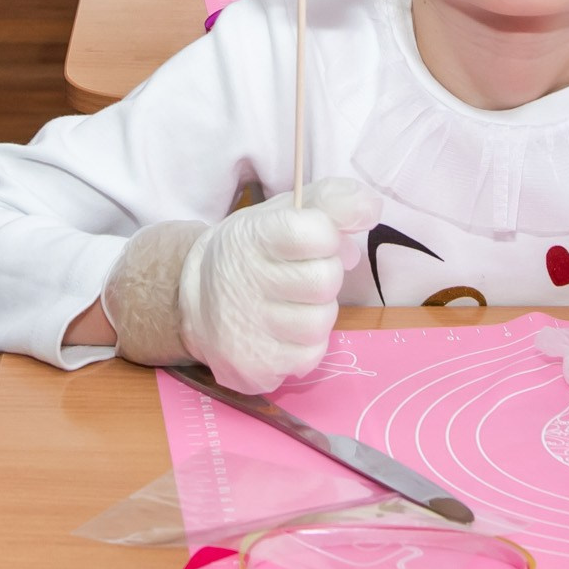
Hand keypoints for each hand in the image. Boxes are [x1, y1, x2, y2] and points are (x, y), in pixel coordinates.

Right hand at [177, 178, 382, 393]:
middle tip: (300, 274)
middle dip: (325, 275)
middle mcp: (245, 282)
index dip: (327, 236)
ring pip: (321, 322)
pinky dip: (305, 345)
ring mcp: (246, 329)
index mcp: (254, 236)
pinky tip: (282, 332)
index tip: (313, 239)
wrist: (197, 298)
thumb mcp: (288, 211)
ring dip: (317, 312)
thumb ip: (333, 201)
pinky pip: (309, 357)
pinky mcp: (252, 367)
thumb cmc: (257, 248)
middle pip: (324, 281)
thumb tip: (371, 209)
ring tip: (292, 304)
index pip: (314, 233)